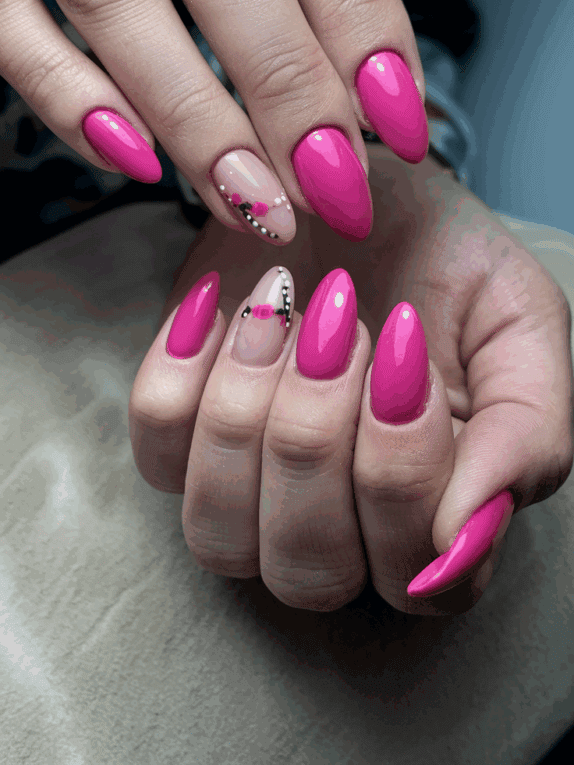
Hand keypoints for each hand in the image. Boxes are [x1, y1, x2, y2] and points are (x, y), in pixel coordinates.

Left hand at [129, 146, 572, 613]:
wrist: (365, 190)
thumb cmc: (450, 263)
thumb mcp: (520, 324)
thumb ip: (525, 434)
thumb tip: (462, 538)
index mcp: (437, 520)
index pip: (417, 576)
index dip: (400, 470)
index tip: (401, 346)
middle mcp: (341, 532)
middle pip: (309, 565)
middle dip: (315, 432)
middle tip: (338, 316)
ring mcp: (250, 496)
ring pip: (219, 533)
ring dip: (245, 407)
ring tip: (281, 304)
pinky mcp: (181, 441)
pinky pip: (155, 453)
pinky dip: (180, 372)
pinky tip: (223, 303)